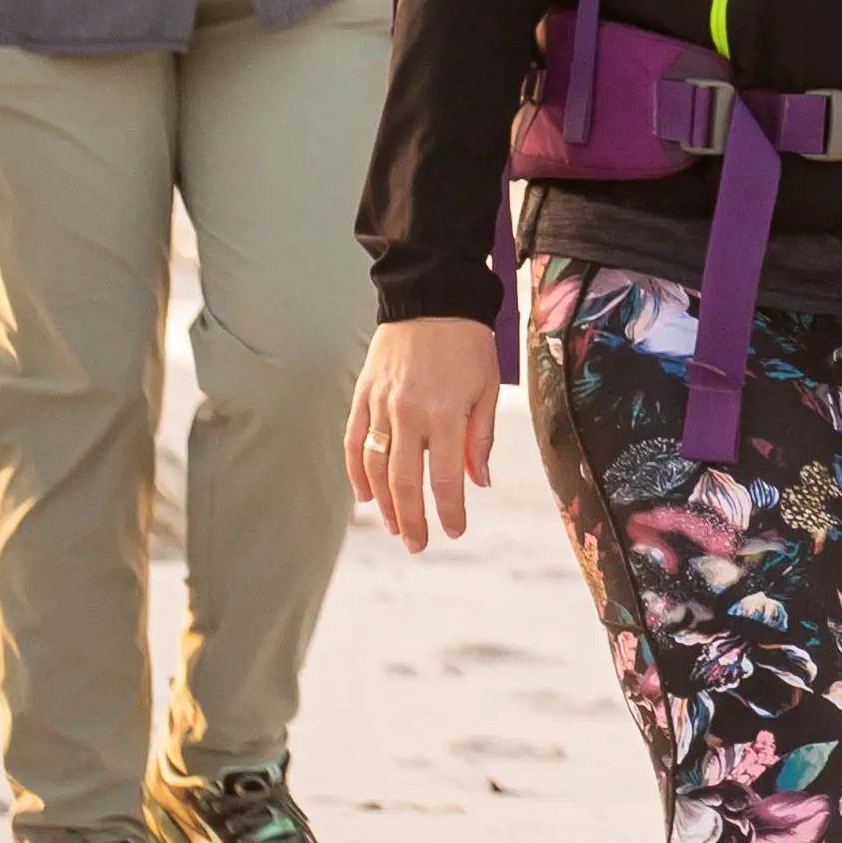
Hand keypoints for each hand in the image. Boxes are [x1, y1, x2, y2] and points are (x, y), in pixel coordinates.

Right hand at [345, 316, 499, 551]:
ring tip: (395, 527)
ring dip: (385, 503)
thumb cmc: (469, 343)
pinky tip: (365, 496)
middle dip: (412, 519)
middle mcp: (409, 415)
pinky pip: (354, 442)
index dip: (450, 510)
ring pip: (376, 468)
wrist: (431, 298)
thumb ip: (481, 437)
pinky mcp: (362, 396)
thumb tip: (479, 481)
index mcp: (446, 414)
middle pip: (405, 482)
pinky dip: (357, 472)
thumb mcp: (487, 388)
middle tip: (418, 544)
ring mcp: (380, 406)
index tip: (454, 531)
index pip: (446, 477)